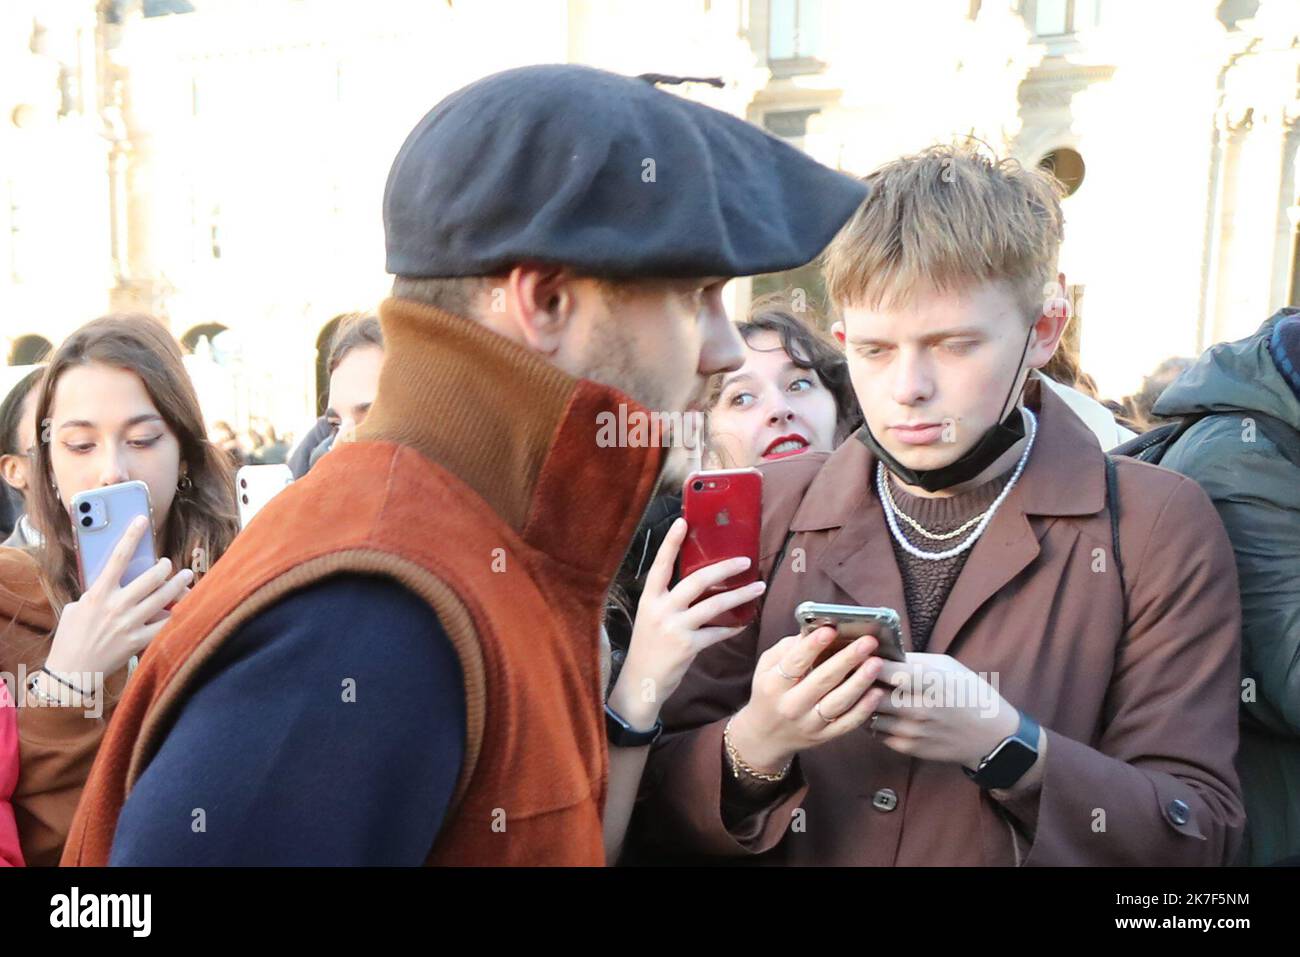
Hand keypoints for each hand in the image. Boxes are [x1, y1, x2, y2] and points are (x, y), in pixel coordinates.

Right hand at [43, 516, 193, 679]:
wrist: (71, 672)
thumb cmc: (71, 637)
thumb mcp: (77, 608)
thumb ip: (97, 593)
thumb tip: (117, 580)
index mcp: (98, 594)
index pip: (118, 558)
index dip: (131, 536)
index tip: (142, 519)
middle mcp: (115, 606)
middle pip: (150, 578)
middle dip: (164, 567)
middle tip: (169, 563)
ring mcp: (129, 624)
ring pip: (162, 598)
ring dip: (178, 584)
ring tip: (186, 576)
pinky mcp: (138, 641)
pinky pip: (164, 624)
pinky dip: (176, 614)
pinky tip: (184, 606)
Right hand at [608, 518, 761, 728]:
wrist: (640, 682)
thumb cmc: (648, 647)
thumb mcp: (652, 618)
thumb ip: (670, 600)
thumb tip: (701, 583)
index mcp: (649, 598)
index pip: (660, 565)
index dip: (671, 543)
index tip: (683, 521)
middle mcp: (660, 609)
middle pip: (697, 580)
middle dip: (724, 568)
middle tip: (745, 561)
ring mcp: (674, 627)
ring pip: (714, 605)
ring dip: (739, 596)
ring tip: (758, 588)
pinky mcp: (687, 646)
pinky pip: (716, 633)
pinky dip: (731, 628)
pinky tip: (742, 624)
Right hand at [728, 625, 887, 773]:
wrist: (767, 735)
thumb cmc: (769, 693)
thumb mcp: (766, 667)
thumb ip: (787, 648)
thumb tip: (815, 631)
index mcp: (774, 685)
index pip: (795, 662)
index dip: (813, 645)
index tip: (831, 629)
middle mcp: (791, 706)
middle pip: (822, 680)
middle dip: (847, 658)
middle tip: (868, 642)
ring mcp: (809, 724)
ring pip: (838, 702)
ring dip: (860, 681)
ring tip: (876, 663)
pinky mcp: (824, 736)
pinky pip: (847, 723)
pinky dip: (864, 708)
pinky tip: (877, 692)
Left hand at [870, 653, 1019, 767]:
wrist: (990, 736)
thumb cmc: (969, 693)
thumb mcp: (947, 667)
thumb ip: (913, 661)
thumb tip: (882, 654)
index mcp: (930, 682)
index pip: (884, 670)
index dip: (867, 662)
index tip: (859, 656)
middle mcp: (919, 708)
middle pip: (870, 693)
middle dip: (860, 683)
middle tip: (854, 675)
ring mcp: (913, 730)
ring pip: (869, 715)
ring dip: (864, 704)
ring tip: (865, 693)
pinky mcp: (910, 748)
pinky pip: (877, 734)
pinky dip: (873, 722)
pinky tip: (878, 712)